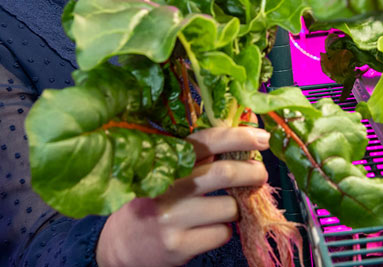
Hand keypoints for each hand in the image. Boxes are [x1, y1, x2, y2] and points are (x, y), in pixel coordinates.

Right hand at [96, 126, 270, 266]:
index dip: (239, 137)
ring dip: (236, 208)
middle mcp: (167, 186)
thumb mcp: (167, 173)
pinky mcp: (178, 245)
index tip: (262, 137)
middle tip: (260, 173)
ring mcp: (171, 217)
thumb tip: (244, 140)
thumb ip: (198, 158)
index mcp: (166, 162)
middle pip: (223, 173)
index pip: (207, 141)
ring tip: (225, 209)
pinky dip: (223, 231)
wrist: (120, 245)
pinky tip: (207, 230)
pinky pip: (221, 234)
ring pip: (228, 208)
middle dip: (251, 172)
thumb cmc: (152, 201)